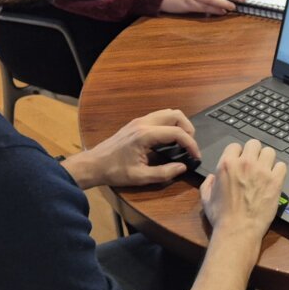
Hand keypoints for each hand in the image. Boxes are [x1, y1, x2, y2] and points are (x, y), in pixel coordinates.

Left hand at [64, 109, 196, 188]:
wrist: (93, 164)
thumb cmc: (114, 171)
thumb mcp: (140, 177)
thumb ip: (164, 173)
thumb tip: (182, 167)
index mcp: (145, 135)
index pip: (177, 132)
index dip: (191, 144)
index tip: (196, 156)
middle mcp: (144, 123)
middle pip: (175, 114)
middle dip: (188, 129)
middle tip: (190, 146)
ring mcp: (139, 120)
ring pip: (168, 112)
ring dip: (179, 124)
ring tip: (182, 142)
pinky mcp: (136, 123)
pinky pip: (159, 116)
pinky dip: (169, 124)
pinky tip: (168, 140)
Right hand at [200, 139, 287, 243]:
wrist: (238, 230)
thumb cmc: (221, 216)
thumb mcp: (206, 198)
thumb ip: (207, 183)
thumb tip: (212, 177)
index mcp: (227, 164)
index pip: (235, 146)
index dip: (237, 154)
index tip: (239, 162)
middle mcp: (245, 163)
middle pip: (254, 144)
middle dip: (253, 152)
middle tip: (254, 163)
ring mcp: (262, 171)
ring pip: (269, 152)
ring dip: (267, 159)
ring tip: (265, 170)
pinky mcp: (276, 181)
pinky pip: (282, 166)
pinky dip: (278, 171)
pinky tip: (274, 178)